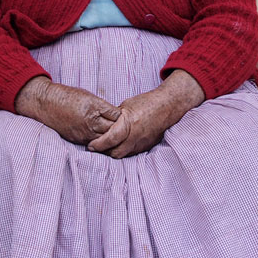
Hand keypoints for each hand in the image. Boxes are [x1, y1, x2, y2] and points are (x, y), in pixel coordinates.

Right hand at [15, 76, 120, 144]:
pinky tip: (102, 138)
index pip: (117, 116)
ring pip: (105, 140)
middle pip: (114, 130)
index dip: (122, 116)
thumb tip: (117, 115)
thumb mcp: (89, 96)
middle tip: (123, 128)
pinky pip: (94, 143)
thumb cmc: (67, 96)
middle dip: (119, 129)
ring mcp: (84, 133)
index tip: (124, 116)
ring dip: (111, 138)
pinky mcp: (77, 139)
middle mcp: (90, 122)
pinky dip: (100, 141)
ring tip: (114, 134)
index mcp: (95, 107)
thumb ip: (103, 106)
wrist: (46, 103)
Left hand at [88, 70, 203, 157]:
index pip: (109, 140)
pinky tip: (118, 145)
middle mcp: (135, 136)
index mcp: (128, 124)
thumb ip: (115, 118)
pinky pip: (131, 153)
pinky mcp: (146, 146)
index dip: (98, 145)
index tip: (90, 145)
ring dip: (112, 152)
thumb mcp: (126, 106)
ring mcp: (142, 143)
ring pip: (123, 155)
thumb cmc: (146, 102)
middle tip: (94, 148)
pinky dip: (123, 150)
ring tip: (105, 147)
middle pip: (115, 152)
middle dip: (103, 152)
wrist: (167, 106)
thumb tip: (103, 125)